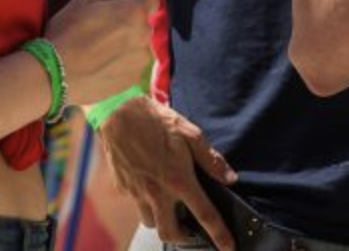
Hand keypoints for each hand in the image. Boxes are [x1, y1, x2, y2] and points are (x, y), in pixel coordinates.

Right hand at [45, 0, 153, 102]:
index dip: (133, 2)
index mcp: (136, 12)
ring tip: (97, 50)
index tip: (115, 8)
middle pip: (143, 24)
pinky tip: (98, 64)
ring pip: (138, 46)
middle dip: (128, 24)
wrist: (54, 75)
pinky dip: (119, 65)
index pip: (150, 0)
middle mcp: (144, 36)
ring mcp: (139, 61)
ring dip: (124, 46)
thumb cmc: (68, 33)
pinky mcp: (131, 80)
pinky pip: (131, 67)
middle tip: (99, 30)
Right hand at [99, 94, 236, 249]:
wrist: (118, 112)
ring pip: (150, 222)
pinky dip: (146, 202)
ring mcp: (137, 192)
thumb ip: (211, 159)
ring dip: (162, 220)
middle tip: (190, 228)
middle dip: (182, 237)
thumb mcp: (191, 133)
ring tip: (168, 204)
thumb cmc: (156, 120)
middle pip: (170, 233)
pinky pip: (136, 205)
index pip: (204, 216)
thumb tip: (229, 178)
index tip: (229, 248)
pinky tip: (150, 185)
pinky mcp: (122, 188)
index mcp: (178, 180)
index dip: (220, 235)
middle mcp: (157, 192)